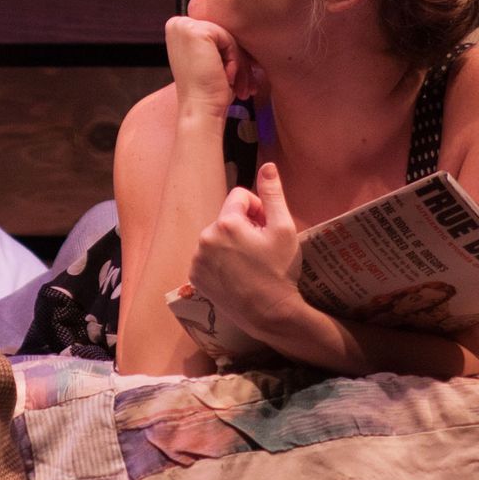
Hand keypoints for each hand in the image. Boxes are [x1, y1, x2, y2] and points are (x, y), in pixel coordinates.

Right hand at [164, 15, 256, 119]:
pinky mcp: (197, 31)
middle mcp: (177, 25)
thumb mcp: (210, 59)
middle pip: (223, 33)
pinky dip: (234, 60)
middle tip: (245, 85)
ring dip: (239, 63)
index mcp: (178, 29)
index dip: (230, 55)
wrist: (200, 109)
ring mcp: (184, 26)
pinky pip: (229, 39)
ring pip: (228, 36)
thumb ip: (218, 42)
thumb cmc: (207, 92)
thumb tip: (243, 34)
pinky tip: (226, 76)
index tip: (238, 78)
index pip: (216, 33)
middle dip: (238, 60)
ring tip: (238, 85)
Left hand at [190, 163, 302, 332]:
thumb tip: (267, 165)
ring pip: (216, 237)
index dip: (258, 209)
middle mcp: (205, 237)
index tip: (267, 228)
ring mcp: (197, 259)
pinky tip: (236, 274)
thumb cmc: (281, 271)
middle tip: (261, 249)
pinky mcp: (194, 277)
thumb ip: (273, 194)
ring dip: (231, 243)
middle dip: (244, 226)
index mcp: (226, 222)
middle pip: (227, 217)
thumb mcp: (284, 228)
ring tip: (250, 263)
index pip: (240, 196)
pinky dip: (219, 260)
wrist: (270, 314)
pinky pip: (207, 256)